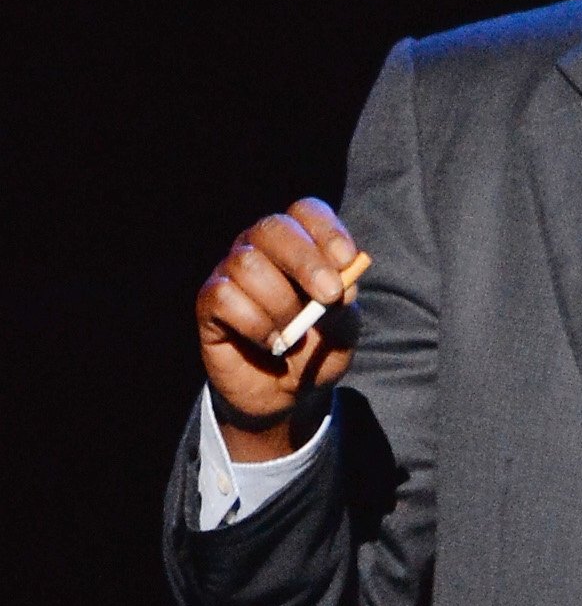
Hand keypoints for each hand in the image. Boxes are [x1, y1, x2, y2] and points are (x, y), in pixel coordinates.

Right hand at [196, 198, 360, 460]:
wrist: (288, 393)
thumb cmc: (317, 348)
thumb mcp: (342, 328)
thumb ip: (343, 304)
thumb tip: (340, 284)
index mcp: (298, 243)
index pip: (305, 213)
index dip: (327, 231)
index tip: (349, 261)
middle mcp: (259, 248)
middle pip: (273, 229)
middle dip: (306, 262)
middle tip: (330, 295)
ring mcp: (230, 272)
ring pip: (248, 265)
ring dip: (281, 304)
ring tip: (294, 336)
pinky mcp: (209, 303)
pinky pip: (226, 298)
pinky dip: (257, 324)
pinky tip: (271, 342)